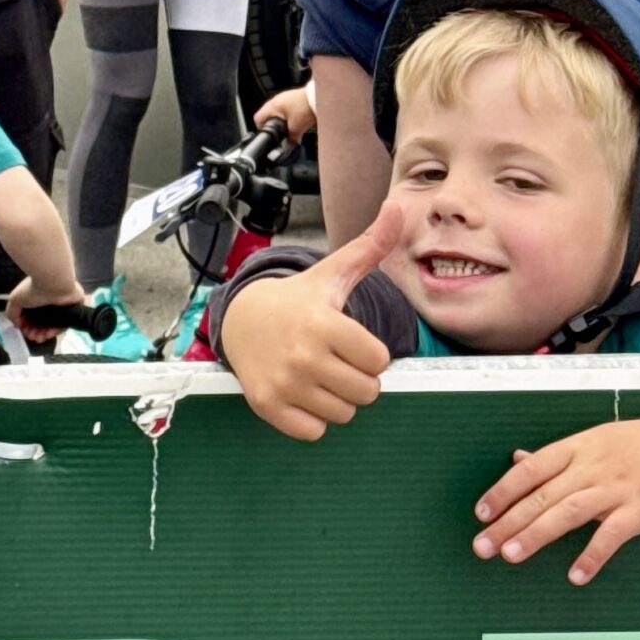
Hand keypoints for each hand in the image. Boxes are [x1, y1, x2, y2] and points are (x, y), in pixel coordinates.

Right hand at [5, 272, 81, 341]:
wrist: (52, 283)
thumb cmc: (32, 288)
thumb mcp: (15, 299)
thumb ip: (12, 313)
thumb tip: (17, 324)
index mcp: (36, 296)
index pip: (31, 315)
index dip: (26, 325)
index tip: (23, 330)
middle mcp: (48, 301)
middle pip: (41, 321)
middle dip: (34, 331)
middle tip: (31, 336)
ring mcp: (60, 306)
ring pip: (52, 324)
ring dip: (43, 333)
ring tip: (38, 338)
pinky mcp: (71, 310)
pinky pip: (64, 324)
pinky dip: (55, 331)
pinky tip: (47, 335)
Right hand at [217, 202, 403, 440]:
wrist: (242, 318)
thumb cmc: (298, 299)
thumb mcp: (332, 272)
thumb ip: (370, 246)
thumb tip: (397, 208)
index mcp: (323, 323)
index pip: (378, 360)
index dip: (370, 352)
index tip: (350, 339)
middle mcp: (302, 355)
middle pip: (366, 392)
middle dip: (357, 378)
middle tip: (335, 359)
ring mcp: (284, 383)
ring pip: (343, 414)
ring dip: (337, 399)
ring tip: (318, 374)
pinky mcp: (267, 405)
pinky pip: (313, 431)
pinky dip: (313, 419)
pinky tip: (302, 392)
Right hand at [255, 84, 315, 141]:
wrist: (319, 97)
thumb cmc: (305, 107)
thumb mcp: (296, 128)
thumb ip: (291, 139)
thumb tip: (291, 144)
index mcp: (272, 106)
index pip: (257, 118)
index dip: (260, 129)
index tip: (267, 136)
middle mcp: (276, 99)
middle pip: (267, 115)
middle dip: (273, 126)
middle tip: (279, 133)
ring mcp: (285, 97)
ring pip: (278, 111)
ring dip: (281, 120)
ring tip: (289, 127)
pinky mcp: (293, 97)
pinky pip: (287, 108)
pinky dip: (289, 115)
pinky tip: (297, 120)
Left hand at [471, 390, 639, 584]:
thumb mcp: (596, 440)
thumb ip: (557, 456)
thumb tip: (517, 459)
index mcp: (578, 447)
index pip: (531, 469)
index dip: (503, 491)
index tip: (480, 513)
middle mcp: (592, 466)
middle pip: (542, 495)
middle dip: (508, 521)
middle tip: (482, 546)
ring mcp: (618, 487)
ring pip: (568, 512)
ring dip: (536, 535)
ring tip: (511, 556)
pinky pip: (613, 534)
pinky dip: (592, 555)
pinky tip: (575, 575)